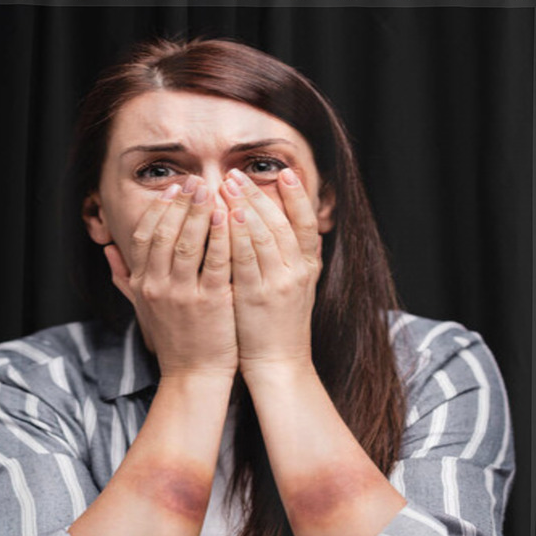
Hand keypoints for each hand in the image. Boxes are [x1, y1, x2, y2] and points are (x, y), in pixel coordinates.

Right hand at [103, 175, 238, 379]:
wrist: (194, 376)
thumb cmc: (175, 340)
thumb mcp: (143, 308)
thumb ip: (124, 278)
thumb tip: (108, 250)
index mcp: (142, 283)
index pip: (145, 235)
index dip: (159, 208)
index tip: (174, 188)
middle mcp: (158, 285)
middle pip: (165, 232)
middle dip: (181, 202)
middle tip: (196, 180)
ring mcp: (183, 294)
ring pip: (187, 242)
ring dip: (199, 212)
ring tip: (213, 189)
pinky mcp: (210, 302)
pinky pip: (215, 261)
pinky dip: (221, 236)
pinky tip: (231, 218)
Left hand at [220, 167, 322, 377]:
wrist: (280, 363)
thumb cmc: (282, 325)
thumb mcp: (300, 288)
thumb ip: (301, 258)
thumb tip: (302, 230)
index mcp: (308, 267)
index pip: (307, 222)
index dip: (297, 196)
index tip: (284, 172)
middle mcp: (297, 271)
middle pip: (280, 222)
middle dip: (259, 194)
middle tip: (237, 174)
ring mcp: (278, 283)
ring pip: (264, 235)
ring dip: (245, 206)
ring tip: (227, 185)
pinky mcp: (257, 296)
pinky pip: (246, 258)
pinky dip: (238, 234)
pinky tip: (227, 215)